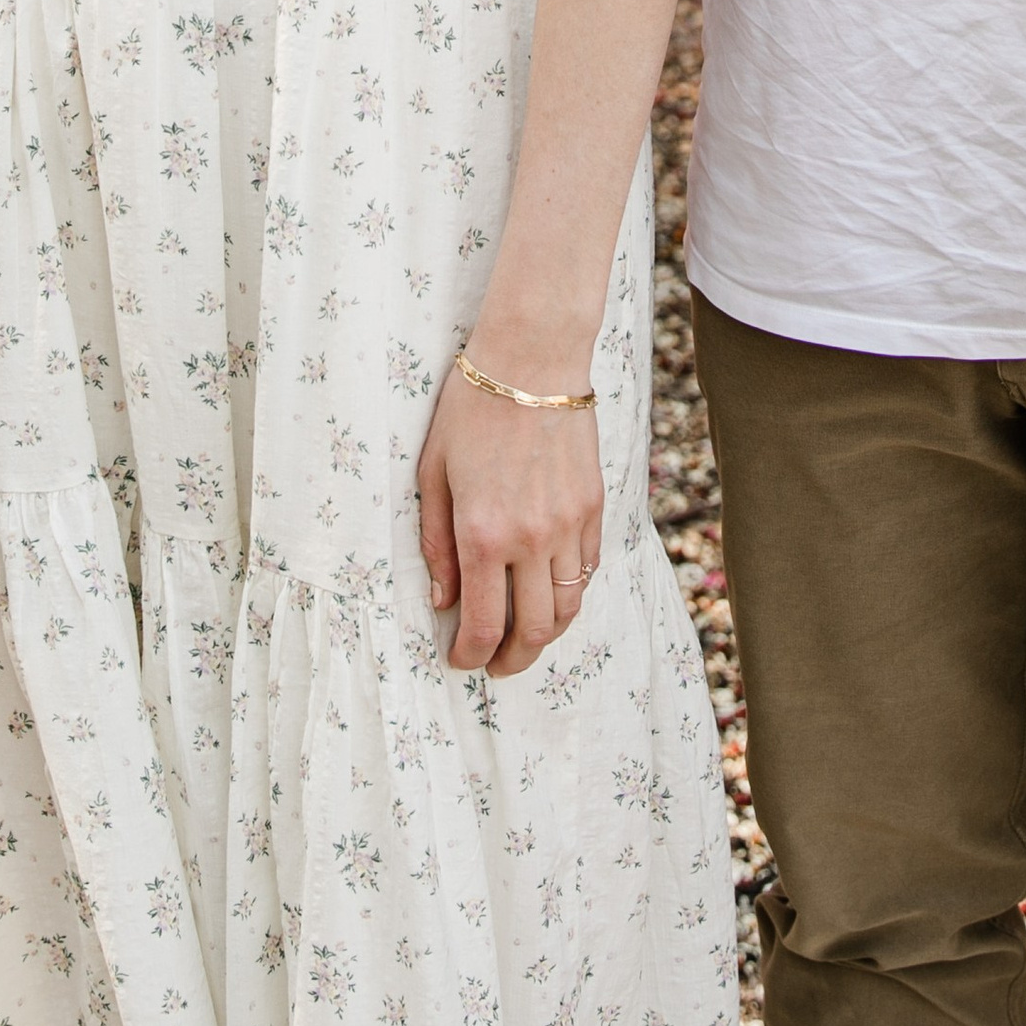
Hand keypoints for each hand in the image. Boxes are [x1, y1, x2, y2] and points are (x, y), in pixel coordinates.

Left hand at [416, 355, 603, 677]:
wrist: (532, 359)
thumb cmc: (471, 408)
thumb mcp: (432, 473)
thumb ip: (435, 543)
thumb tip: (442, 599)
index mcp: (482, 534)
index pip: (481, 625)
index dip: (469, 656)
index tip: (461, 660)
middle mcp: (530, 539)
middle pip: (532, 632)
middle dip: (511, 661)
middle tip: (496, 666)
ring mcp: (569, 525)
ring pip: (566, 608)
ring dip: (545, 636)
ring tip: (524, 640)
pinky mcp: (593, 506)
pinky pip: (587, 571)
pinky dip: (569, 594)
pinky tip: (548, 593)